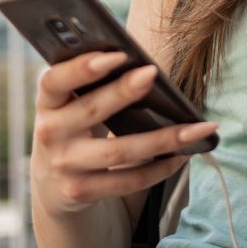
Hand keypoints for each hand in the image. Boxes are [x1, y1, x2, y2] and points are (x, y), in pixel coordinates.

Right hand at [30, 51, 216, 216]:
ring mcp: (65, 166)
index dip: (82, 68)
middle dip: (124, 91)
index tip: (117, 55)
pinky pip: (128, 181)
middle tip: (153, 73)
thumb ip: (91, 86)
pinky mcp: (82, 192)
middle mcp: (50, 134)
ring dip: (163, 138)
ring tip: (198, 127)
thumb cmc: (74, 128)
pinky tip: (182, 155)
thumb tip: (145, 67)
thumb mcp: (69, 106)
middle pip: (92, 111)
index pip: (55, 81)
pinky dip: (159, 168)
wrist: (53, 186)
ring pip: (118, 151)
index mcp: (47, 104)